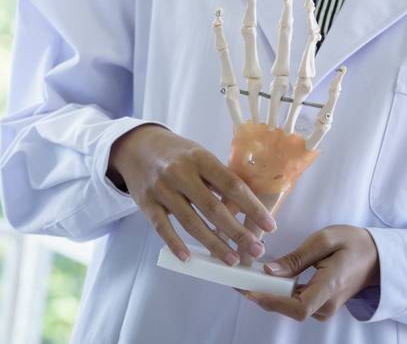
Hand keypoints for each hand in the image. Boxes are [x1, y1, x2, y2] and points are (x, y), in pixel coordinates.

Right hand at [108, 124, 276, 265]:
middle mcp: (179, 173)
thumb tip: (248, 208)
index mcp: (199, 158)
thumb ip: (219, 178)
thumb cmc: (176, 154)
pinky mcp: (146, 203)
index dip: (253, 207)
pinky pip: (163, 227)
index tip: (270, 226)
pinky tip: (189, 258)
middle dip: (237, 233)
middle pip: (213, 208)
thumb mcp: (199, 155)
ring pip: (190, 222)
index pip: (231, 185)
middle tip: (256, 250)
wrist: (135, 146)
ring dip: (214, 244)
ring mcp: (161, 189)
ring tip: (232, 260)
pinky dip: (176, 244)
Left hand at [244, 225, 379, 321]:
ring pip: (289, 307)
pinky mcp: (319, 304)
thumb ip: (297, 258)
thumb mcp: (324, 240)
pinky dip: (276, 292)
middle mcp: (327, 304)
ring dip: (266, 293)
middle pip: (288, 309)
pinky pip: (294, 303)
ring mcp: (324, 307)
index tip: (249, 289)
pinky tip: (261, 278)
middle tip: (235, 278)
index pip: (298, 306)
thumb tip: (270, 271)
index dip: (271, 301)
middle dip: (261, 295)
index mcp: (330, 287)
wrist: (376, 258)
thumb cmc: (352, 244)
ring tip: (243, 276)